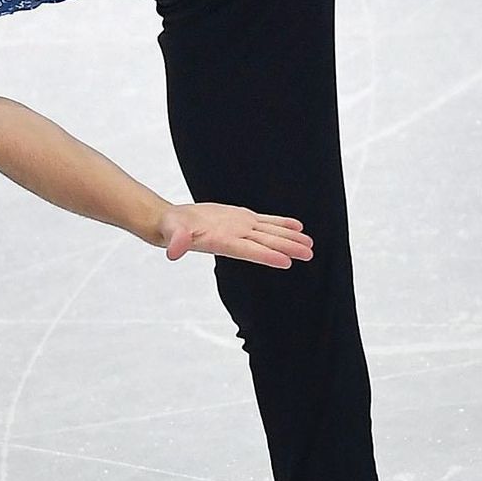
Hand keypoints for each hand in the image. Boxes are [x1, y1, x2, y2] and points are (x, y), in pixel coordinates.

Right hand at [157, 202, 314, 270]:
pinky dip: (281, 223)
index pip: (249, 251)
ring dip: (290, 238)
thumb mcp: (172, 233)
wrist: (173, 224)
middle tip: (309, 254)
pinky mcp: (241, 218)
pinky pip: (265, 221)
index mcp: (222, 242)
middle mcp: (236, 237)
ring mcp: (241, 228)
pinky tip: (297, 226)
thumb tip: (173, 252)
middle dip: (288, 248)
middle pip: (266, 243)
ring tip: (309, 244)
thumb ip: (175, 241)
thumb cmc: (171, 229)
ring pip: (270, 232)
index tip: (286, 262)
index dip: (267, 256)